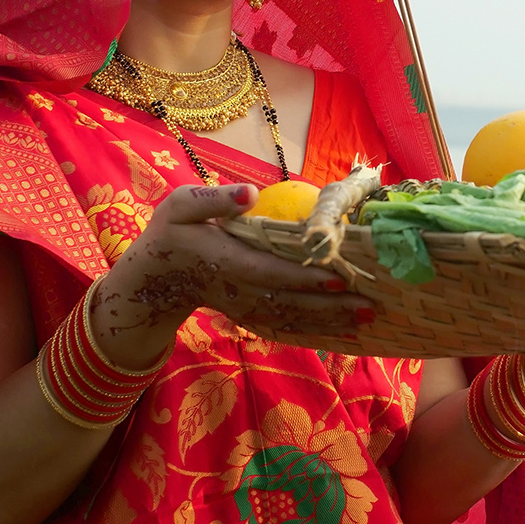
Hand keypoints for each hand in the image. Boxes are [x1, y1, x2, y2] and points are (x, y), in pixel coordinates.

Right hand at [96, 184, 373, 341]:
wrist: (155, 280)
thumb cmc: (172, 234)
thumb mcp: (180, 207)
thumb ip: (213, 200)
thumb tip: (250, 193)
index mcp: (225, 261)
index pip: (270, 272)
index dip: (303, 277)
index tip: (338, 276)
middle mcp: (240, 291)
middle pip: (290, 302)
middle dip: (330, 306)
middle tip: (369, 305)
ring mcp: (246, 308)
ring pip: (292, 320)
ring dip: (330, 322)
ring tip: (368, 318)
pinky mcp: (250, 316)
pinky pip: (286, 327)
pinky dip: (315, 331)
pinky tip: (344, 330)